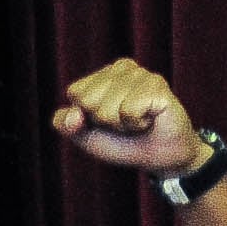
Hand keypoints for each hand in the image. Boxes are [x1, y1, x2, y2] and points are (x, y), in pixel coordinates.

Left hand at [52, 58, 204, 178]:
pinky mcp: (157, 85)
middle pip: (88, 100)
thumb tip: (73, 113)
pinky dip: (136, 123)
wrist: (160, 158)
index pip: (75, 93)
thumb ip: (65, 124)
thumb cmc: (123, 143)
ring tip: (139, 121)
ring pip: (107, 108)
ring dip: (122, 124)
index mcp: (102, 75)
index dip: (87, 116)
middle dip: (104, 120)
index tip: (108, 121)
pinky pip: (128, 111)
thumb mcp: (85, 136)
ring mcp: (141, 74)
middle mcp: (122, 68)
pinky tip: (150, 119)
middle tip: (125, 122)